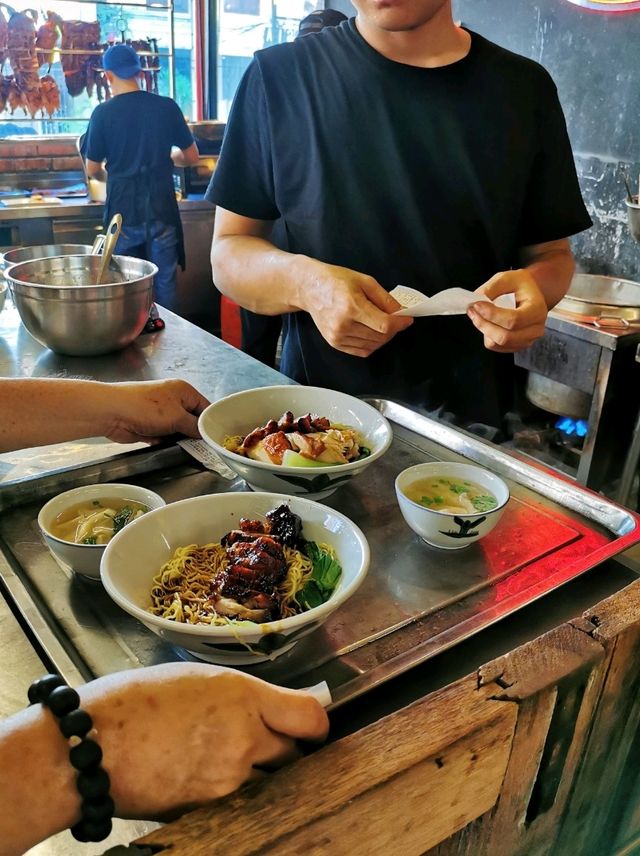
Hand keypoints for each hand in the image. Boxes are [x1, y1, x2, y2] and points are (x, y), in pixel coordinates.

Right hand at [85, 664, 328, 817]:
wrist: (89, 748)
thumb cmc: (133, 702)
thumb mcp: (197, 678)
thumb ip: (244, 693)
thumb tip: (279, 702)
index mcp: (241, 696)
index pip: (310, 717)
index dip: (316, 721)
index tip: (311, 721)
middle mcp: (243, 739)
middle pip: (294, 753)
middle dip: (286, 746)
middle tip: (265, 736)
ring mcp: (227, 781)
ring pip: (270, 782)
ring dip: (261, 772)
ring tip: (228, 756)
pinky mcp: (208, 810)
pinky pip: (240, 802)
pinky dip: (234, 792)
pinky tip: (208, 774)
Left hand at [105, 379, 209, 443]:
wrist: (112, 412)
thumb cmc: (147, 409)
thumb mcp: (178, 418)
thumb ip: (195, 427)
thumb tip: (205, 434)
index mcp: (184, 391)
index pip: (205, 407)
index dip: (210, 423)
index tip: (215, 439)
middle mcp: (173, 400)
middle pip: (192, 420)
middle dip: (194, 433)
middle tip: (203, 448)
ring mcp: (160, 413)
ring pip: (178, 430)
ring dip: (179, 439)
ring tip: (187, 450)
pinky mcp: (149, 426)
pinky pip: (164, 436)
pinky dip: (166, 442)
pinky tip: (168, 448)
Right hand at [302, 262, 412, 356]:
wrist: (310, 288)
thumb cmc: (336, 281)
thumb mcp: (365, 281)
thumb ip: (385, 299)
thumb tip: (400, 312)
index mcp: (351, 307)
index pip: (384, 325)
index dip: (400, 324)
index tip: (407, 319)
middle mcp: (343, 325)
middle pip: (380, 337)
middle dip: (393, 329)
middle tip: (395, 319)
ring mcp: (338, 336)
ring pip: (373, 345)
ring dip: (383, 337)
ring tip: (381, 323)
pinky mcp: (335, 343)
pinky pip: (362, 351)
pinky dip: (372, 344)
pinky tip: (371, 331)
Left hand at [467, 269, 547, 352]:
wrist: (529, 294)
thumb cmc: (520, 285)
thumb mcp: (507, 278)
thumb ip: (491, 288)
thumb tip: (476, 300)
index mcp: (537, 309)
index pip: (513, 320)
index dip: (492, 315)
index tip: (477, 305)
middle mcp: (536, 328)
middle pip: (505, 336)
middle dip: (484, 324)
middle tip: (473, 311)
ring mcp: (527, 340)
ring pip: (498, 343)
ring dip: (483, 329)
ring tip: (477, 315)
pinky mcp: (517, 345)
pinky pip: (496, 347)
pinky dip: (487, 335)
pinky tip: (486, 322)